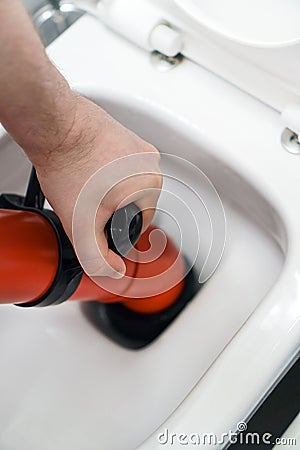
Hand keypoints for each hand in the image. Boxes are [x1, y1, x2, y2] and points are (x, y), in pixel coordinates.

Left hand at [35, 94, 161, 277]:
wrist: (54, 125)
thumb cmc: (70, 165)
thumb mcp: (82, 226)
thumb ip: (99, 258)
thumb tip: (115, 271)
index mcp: (151, 184)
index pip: (142, 223)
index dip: (117, 229)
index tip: (98, 222)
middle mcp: (150, 162)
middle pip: (134, 201)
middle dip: (112, 207)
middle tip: (88, 202)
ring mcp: (137, 144)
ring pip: (125, 181)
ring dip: (108, 187)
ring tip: (85, 183)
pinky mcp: (123, 133)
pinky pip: (118, 162)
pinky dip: (104, 169)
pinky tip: (85, 168)